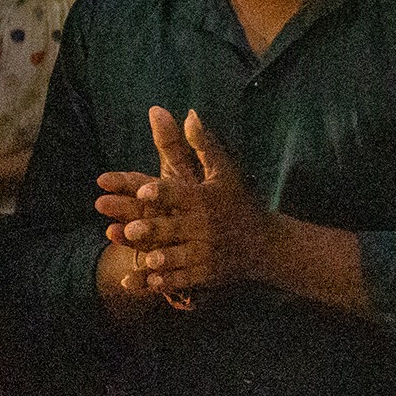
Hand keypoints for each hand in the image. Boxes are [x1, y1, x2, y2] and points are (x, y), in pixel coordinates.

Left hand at [113, 107, 267, 295]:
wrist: (267, 244)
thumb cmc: (240, 202)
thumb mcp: (226, 172)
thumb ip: (203, 145)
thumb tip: (188, 113)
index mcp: (205, 199)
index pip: (180, 193)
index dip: (162, 192)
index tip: (142, 190)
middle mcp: (204, 226)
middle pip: (173, 227)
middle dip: (152, 229)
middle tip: (129, 227)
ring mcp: (205, 252)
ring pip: (176, 257)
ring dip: (160, 258)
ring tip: (144, 258)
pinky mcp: (204, 274)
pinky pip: (180, 280)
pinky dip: (161, 283)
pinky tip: (143, 282)